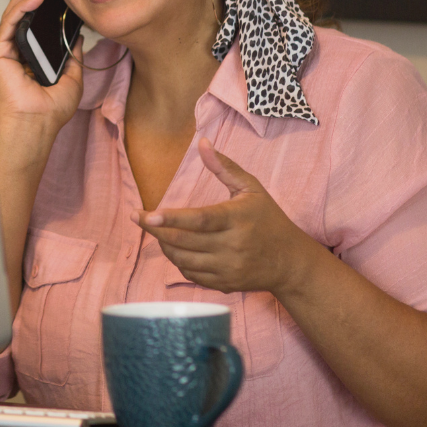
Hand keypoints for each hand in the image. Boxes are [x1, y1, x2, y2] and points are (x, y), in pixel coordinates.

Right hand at [0, 0, 83, 156]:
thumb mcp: (73, 76)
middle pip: (24, 11)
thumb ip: (73, 54)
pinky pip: (10, 23)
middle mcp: (18, 50)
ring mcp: (7, 50)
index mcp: (33, 54)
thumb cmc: (49, 111)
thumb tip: (78, 35)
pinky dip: (21, 7)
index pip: (37, 20)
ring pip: (15, 13)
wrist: (36, 126)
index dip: (44, 0)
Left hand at [132, 139, 321, 295]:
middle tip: (137, 218)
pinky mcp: (225, 284)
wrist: (290, 262)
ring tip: (156, 230)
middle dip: (155, 230)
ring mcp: (228, 268)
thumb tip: (202, 142)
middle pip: (184, 241)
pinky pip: (191, 274)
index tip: (148, 214)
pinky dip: (177, 261)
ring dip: (163, 244)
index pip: (200, 220)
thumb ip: (225, 166)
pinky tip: (174, 247)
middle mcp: (232, 246)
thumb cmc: (269, 219)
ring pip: (183, 259)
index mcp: (237, 219)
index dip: (172, 218)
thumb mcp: (252, 188)